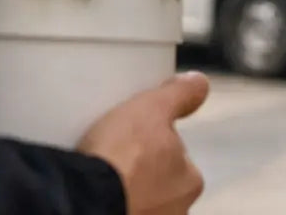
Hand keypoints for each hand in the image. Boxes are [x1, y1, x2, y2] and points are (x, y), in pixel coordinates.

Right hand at [78, 71, 209, 213]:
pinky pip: (120, 209)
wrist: (85, 200)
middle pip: (158, 181)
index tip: (133, 136)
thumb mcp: (153, 109)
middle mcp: (177, 210)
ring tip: (99, 173)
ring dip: (124, 189)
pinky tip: (93, 191)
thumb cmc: (124, 155)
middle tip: (113, 154)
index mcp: (191, 182)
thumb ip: (180, 95)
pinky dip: (111, 202)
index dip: (155, 142)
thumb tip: (200, 82)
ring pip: (139, 199)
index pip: (176, 155)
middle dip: (140, 170)